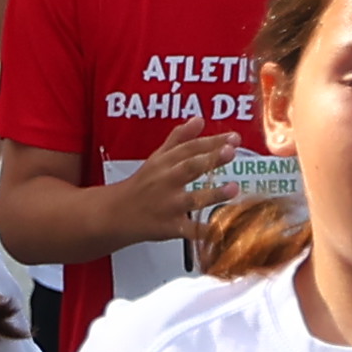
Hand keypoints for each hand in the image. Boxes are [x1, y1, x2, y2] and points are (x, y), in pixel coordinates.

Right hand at [107, 119, 243, 248]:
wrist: (117, 214)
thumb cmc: (142, 185)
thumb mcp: (157, 157)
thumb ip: (179, 138)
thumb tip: (199, 120)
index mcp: (164, 163)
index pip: (190, 148)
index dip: (212, 142)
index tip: (233, 138)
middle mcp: (166, 182)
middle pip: (189, 168)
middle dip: (210, 159)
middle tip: (230, 152)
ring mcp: (169, 206)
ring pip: (192, 199)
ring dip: (213, 194)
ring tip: (233, 188)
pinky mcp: (170, 228)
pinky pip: (190, 230)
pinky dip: (206, 231)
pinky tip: (222, 229)